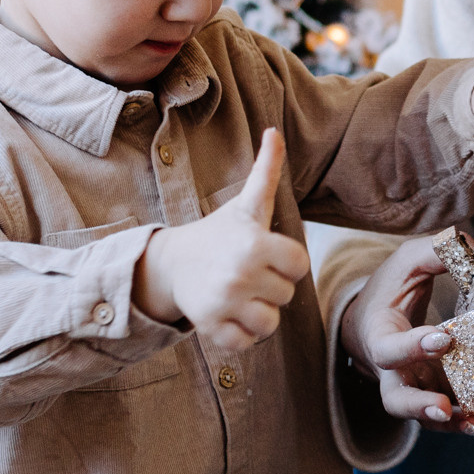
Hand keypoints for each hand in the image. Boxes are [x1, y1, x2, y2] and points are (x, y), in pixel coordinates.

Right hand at [134, 129, 310, 352]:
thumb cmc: (220, 233)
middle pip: (287, 295)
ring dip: (259, 313)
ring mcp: (224, 303)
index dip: (286, 261)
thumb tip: (274, 130)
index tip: (267, 253)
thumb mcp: (247, 204)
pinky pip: (246, 343)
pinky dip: (240, 334)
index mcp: (255, 244)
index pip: (300, 266)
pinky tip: (228, 313)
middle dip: (271, 286)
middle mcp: (240, 274)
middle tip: (247, 273)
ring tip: (241, 295)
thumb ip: (267, 170)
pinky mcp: (211, 327)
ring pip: (270, 324)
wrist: (172, 263)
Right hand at [339, 233, 473, 434]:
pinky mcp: (439, 397)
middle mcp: (395, 373)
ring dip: (454, 426)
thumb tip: (471, 246)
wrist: (374, 325)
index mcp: (380, 338)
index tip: (444, 339)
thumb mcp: (405, 264)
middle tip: (444, 409)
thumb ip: (434, 252)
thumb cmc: (391, 292)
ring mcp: (418, 390)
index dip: (413, 347)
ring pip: (428, 419)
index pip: (389, 350)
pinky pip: (455, 419)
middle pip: (397, 401)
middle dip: (420, 408)